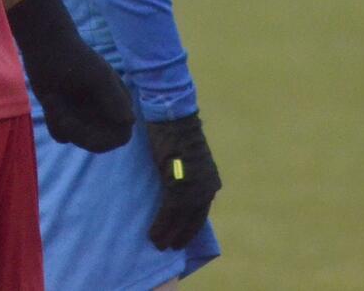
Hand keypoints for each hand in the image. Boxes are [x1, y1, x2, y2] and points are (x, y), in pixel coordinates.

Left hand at [8, 0, 134, 152]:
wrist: (46, 46)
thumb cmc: (75, 56)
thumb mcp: (97, 75)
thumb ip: (113, 97)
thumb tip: (129, 121)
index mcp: (117, 102)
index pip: (121, 134)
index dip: (106, 140)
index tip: (86, 134)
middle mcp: (101, 112)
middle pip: (96, 142)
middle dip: (76, 131)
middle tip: (59, 112)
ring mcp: (82, 116)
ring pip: (75, 139)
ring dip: (61, 122)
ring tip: (52, 97)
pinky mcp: (65, 117)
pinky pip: (61, 134)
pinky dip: (53, 120)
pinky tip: (49, 99)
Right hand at [145, 112, 220, 250]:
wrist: (173, 116)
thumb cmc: (176, 132)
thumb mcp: (187, 159)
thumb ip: (186, 176)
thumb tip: (175, 191)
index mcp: (210, 182)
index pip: (201, 213)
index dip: (189, 228)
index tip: (178, 239)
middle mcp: (206, 188)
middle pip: (193, 220)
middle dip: (180, 235)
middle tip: (166, 247)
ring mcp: (194, 187)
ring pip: (180, 220)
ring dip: (167, 234)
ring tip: (156, 243)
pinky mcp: (179, 185)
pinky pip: (169, 213)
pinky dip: (161, 226)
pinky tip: (152, 234)